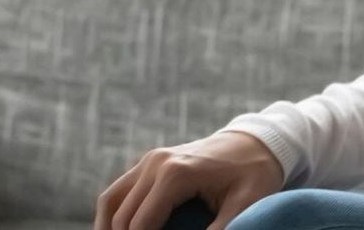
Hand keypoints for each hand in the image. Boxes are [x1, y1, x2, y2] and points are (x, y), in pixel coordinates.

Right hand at [96, 131, 283, 229]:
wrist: (256, 142)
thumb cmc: (254, 175)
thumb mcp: (244, 207)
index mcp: (175, 174)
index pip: (141, 225)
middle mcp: (155, 163)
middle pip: (123, 217)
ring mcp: (149, 160)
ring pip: (111, 201)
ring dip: (108, 229)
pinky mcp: (149, 162)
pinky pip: (119, 190)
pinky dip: (113, 214)